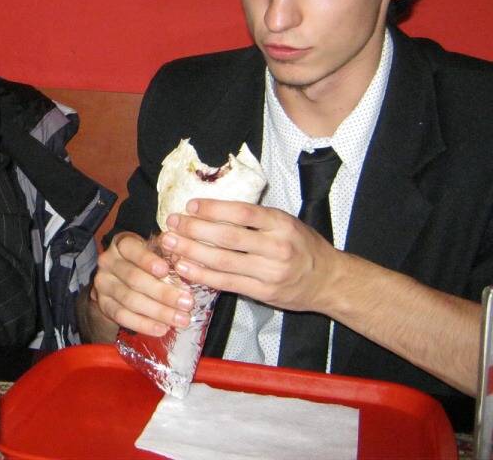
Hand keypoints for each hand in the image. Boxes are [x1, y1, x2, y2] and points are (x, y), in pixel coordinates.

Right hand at [89, 231, 194, 337]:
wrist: (117, 281)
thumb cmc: (143, 262)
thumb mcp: (153, 252)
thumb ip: (166, 256)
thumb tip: (188, 266)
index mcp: (121, 243)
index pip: (131, 249)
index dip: (147, 260)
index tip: (166, 271)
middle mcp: (108, 262)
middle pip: (134, 279)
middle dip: (163, 293)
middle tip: (187, 303)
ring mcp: (103, 284)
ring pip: (130, 300)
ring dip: (158, 312)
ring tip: (181, 319)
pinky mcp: (103, 304)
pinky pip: (123, 316)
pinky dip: (144, 324)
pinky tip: (162, 328)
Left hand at [160, 198, 341, 313]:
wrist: (329, 281)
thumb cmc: (302, 246)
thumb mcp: (285, 222)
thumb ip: (255, 218)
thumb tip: (211, 208)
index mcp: (281, 223)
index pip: (242, 212)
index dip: (213, 208)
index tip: (190, 205)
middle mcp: (277, 247)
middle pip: (228, 237)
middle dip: (195, 229)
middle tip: (172, 223)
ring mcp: (270, 272)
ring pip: (224, 261)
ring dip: (192, 252)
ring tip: (170, 244)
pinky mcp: (263, 292)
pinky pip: (227, 283)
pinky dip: (203, 275)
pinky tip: (185, 268)